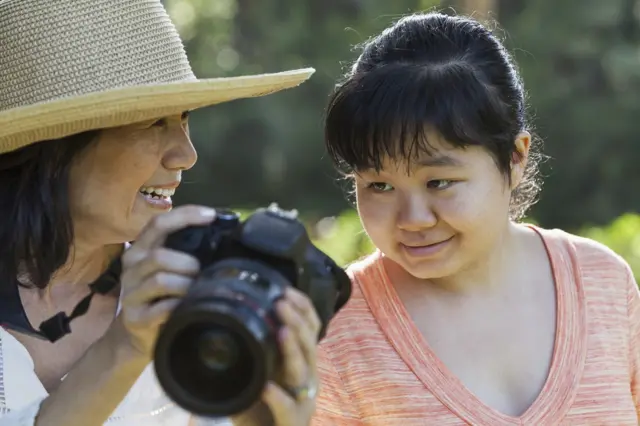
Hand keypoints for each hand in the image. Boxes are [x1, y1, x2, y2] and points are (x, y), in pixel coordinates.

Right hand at [107, 205, 216, 359]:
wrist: (136, 335)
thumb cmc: (160, 296)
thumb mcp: (168, 269)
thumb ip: (184, 251)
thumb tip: (222, 235)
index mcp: (140, 249)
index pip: (159, 224)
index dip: (185, 216)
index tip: (212, 216)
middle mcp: (131, 267)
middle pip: (160, 256)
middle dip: (189, 263)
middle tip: (203, 273)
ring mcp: (131, 293)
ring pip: (161, 280)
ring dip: (186, 285)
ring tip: (196, 291)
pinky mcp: (135, 318)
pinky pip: (162, 308)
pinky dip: (180, 306)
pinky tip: (187, 307)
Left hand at [232, 287, 321, 425]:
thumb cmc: (260, 406)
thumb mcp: (258, 371)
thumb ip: (252, 349)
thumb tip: (227, 316)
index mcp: (301, 361)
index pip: (310, 329)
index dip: (303, 308)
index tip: (286, 290)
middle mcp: (307, 377)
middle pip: (309, 344)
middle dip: (297, 321)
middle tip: (281, 302)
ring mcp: (303, 400)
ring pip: (303, 372)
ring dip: (293, 350)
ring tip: (282, 333)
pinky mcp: (294, 422)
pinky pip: (289, 409)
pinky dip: (278, 398)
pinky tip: (267, 387)